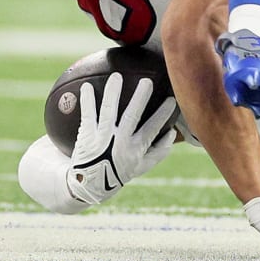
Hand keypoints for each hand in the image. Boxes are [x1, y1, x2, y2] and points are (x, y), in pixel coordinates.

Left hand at [64, 73, 177, 206]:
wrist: (88, 184)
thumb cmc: (117, 172)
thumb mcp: (141, 167)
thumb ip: (158, 152)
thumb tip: (174, 133)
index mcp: (135, 150)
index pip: (152, 129)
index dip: (163, 115)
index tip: (172, 99)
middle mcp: (119, 143)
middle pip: (132, 116)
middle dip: (140, 98)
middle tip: (147, 81)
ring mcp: (102, 138)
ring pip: (108, 111)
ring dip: (112, 93)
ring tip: (117, 77)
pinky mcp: (86, 135)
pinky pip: (87, 114)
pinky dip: (87, 100)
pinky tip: (86, 86)